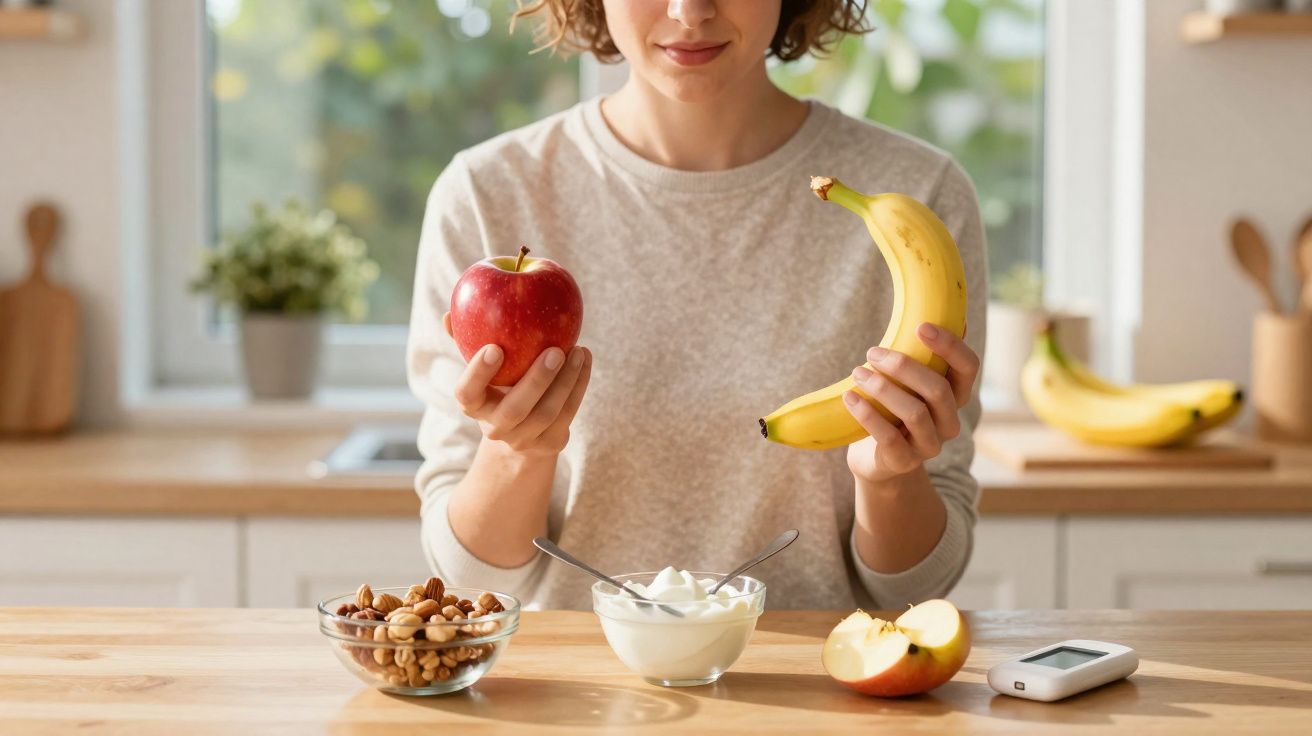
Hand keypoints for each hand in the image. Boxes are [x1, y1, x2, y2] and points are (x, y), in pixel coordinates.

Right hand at [444, 311, 591, 456]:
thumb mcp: (483, 368)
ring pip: (547, 413)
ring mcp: (524, 439)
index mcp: (474, 406)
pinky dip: (579, 384)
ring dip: (566, 381)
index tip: (494, 348)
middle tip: (555, 351)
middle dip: (536, 381)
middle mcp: (495, 427)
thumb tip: (448, 314)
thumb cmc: (500, 384)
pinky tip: (585, 358)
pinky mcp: (551, 442)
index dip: (478, 374)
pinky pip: (568, 413)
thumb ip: (467, 341)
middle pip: (515, 410)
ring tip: (577, 351)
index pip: (467, 393)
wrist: (524, 432)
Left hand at [843, 322, 979, 484]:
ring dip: (883, 389)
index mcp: (956, 396)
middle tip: (872, 352)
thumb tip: (942, 311)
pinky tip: (850, 398)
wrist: (878, 462)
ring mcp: (929, 445)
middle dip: (904, 366)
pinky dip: (867, 415)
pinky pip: (889, 438)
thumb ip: (924, 355)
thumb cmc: (894, 411)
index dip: (950, 345)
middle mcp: (949, 422)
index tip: (920, 326)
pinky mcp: (904, 462)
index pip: (968, 367)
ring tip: (857, 372)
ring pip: (914, 413)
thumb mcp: (910, 383)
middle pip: (938, 389)